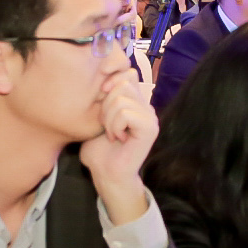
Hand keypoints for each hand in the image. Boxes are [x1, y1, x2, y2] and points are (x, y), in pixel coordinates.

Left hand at [79, 69, 156, 222]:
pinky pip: (126, 113)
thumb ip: (104, 97)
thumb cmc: (99, 150)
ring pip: (122, 99)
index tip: (99, 95)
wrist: (107, 174)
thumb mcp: (97, 117)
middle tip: (106, 125)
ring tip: (112, 134)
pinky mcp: (150, 128)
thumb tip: (104, 74)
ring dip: (109, 119)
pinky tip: (118, 138)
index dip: (111, 79)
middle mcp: (146, 106)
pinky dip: (115, 126)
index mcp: (136, 102)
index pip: (127, 73)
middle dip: (106, 104)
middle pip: (123, 83)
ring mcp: (150, 116)